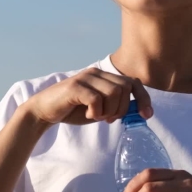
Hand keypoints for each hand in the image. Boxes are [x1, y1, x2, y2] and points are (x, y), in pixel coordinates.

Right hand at [22, 67, 152, 125]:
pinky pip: (97, 99)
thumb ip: (115, 106)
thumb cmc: (73, 110)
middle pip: (125, 88)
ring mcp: (85, 78)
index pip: (132, 82)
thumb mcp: (99, 109)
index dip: (143, 98)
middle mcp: (96, 73)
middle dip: (122, 108)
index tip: (146, 115)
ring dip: (109, 110)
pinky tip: (89, 115)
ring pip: (114, 93)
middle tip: (108, 119)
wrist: (44, 111)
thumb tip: (135, 111)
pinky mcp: (75, 87)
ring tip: (97, 116)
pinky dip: (97, 112)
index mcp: (104, 76)